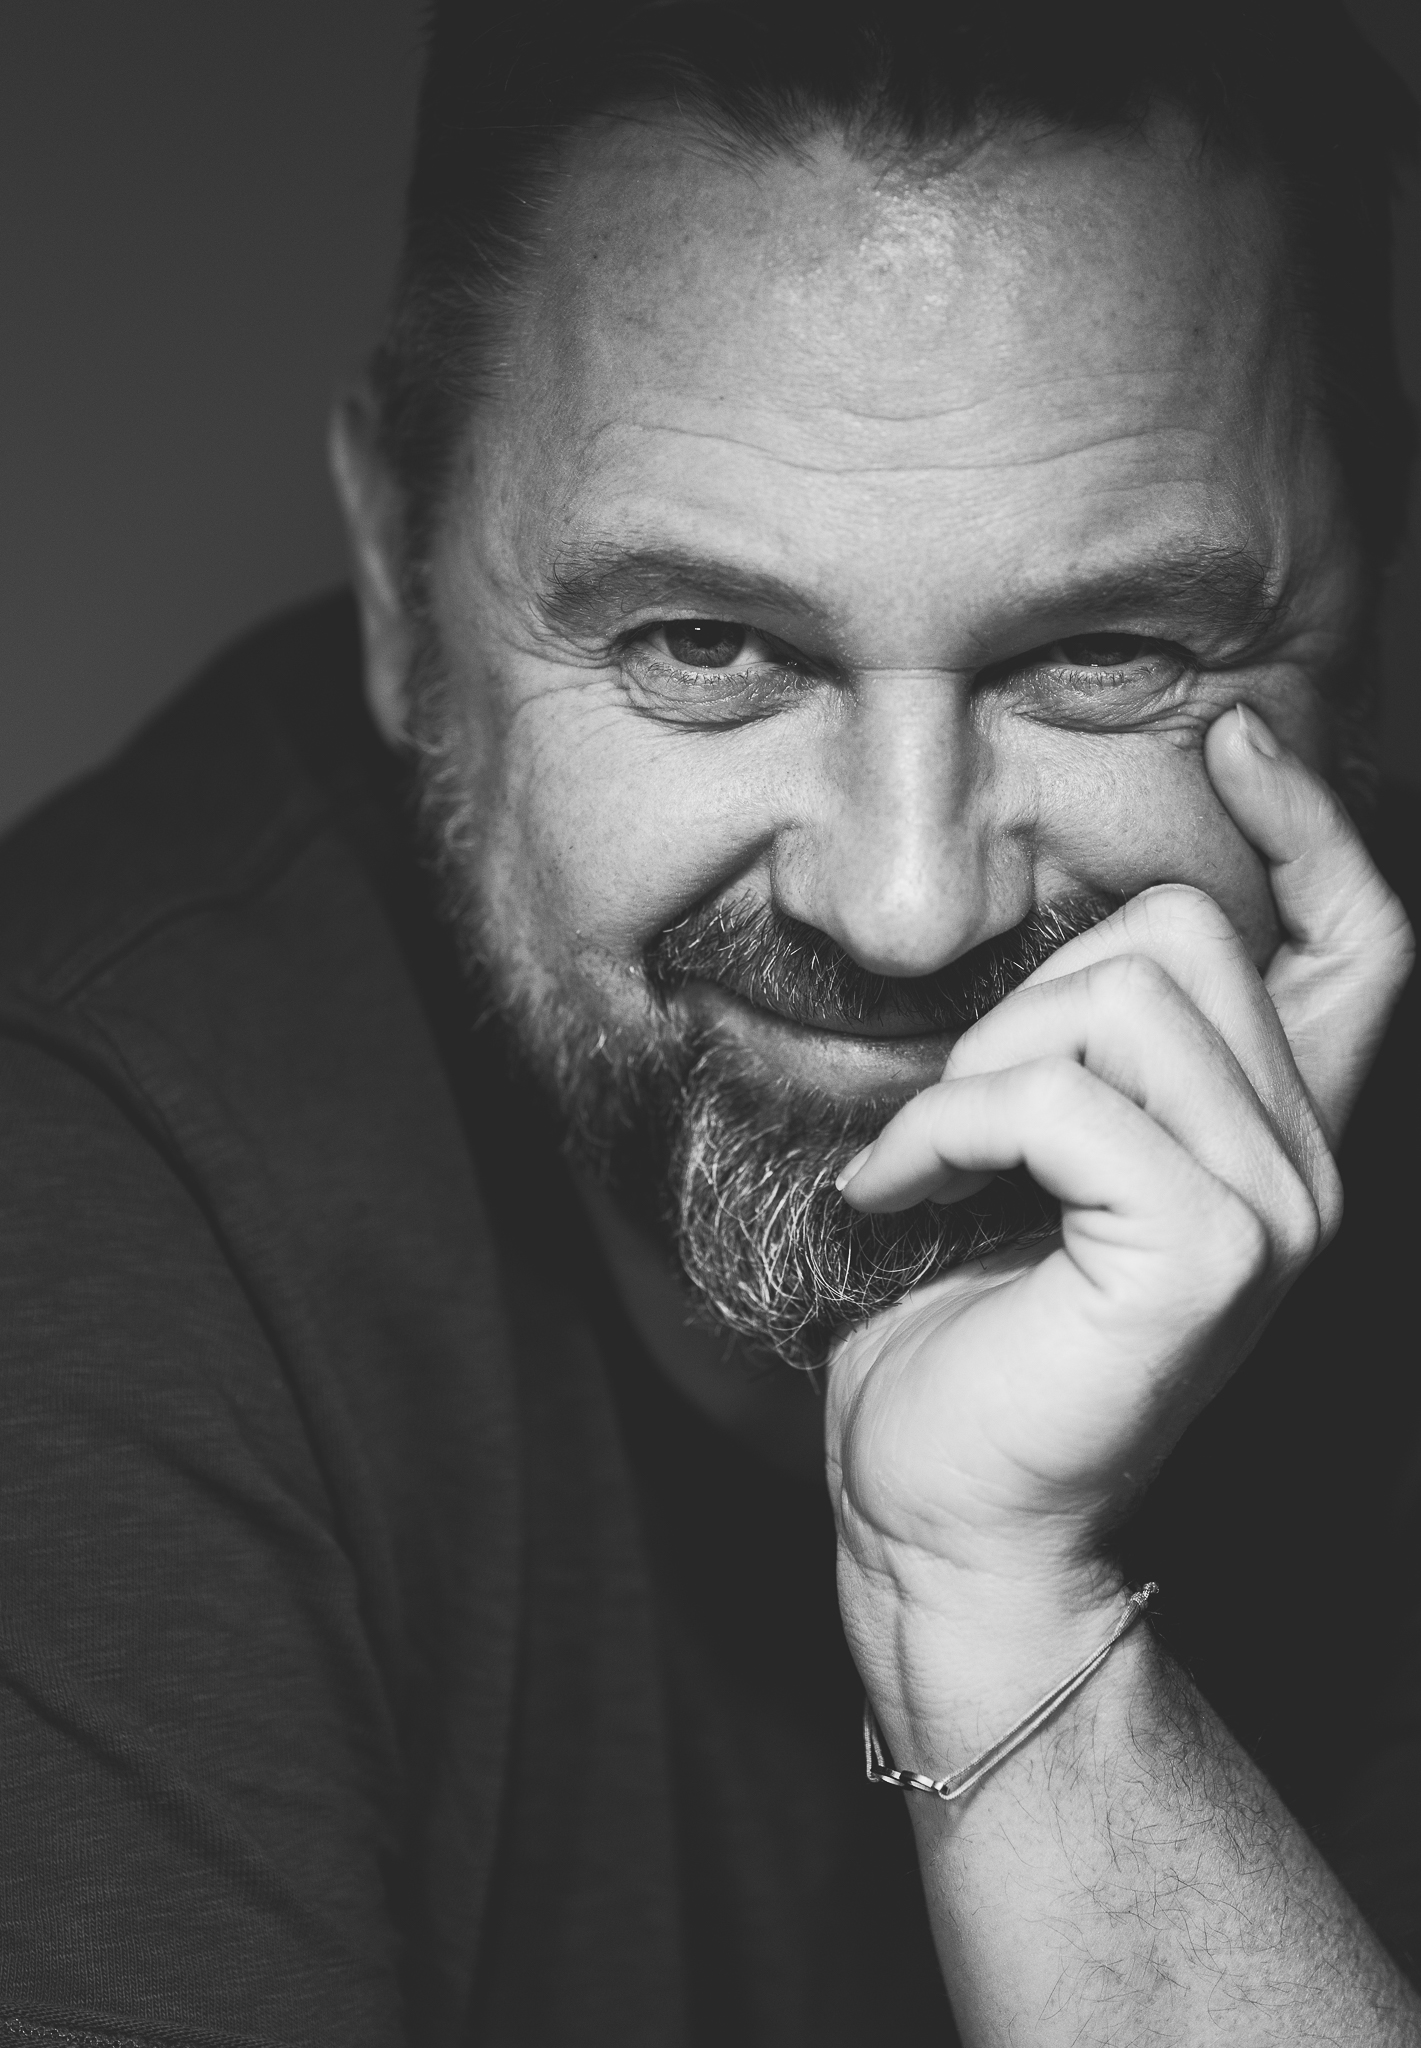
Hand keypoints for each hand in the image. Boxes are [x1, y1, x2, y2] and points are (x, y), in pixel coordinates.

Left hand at [828, 707, 1413, 1743]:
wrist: (942, 1510)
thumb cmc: (965, 1334)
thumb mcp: (1038, 1160)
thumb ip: (1092, 1052)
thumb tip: (1071, 922)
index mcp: (1270, 1134)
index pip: (1360, 942)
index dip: (1312, 825)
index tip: (1233, 734)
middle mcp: (1302, 1166)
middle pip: (1185, 934)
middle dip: (1033, 989)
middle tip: (960, 1106)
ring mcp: (1271, 1209)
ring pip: (1121, 997)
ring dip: (980, 1063)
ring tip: (931, 1158)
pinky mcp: (1203, 1253)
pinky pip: (1055, 1097)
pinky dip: (945, 1128)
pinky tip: (900, 1194)